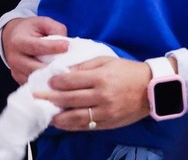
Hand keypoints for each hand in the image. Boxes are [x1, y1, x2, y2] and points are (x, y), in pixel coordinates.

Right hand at [1, 16, 68, 84]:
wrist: (11, 36)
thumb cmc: (30, 29)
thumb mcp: (42, 22)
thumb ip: (55, 29)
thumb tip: (68, 45)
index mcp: (18, 41)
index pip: (37, 46)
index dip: (52, 47)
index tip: (67, 46)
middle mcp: (14, 58)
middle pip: (36, 67)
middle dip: (54, 68)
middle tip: (72, 67)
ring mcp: (15, 71)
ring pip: (36, 79)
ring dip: (52, 79)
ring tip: (67, 75)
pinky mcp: (18, 79)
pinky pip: (35, 85)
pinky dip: (47, 85)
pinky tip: (59, 82)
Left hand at [37, 55, 151, 131]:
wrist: (150, 89)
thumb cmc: (126, 70)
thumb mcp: (104, 60)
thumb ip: (83, 66)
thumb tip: (63, 71)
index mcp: (100, 78)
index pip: (72, 81)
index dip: (57, 82)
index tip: (46, 82)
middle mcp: (102, 96)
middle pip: (71, 99)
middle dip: (51, 99)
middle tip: (37, 97)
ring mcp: (106, 112)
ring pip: (77, 117)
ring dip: (59, 117)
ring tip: (46, 114)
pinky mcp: (109, 123)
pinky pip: (88, 126)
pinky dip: (73, 126)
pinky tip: (63, 123)